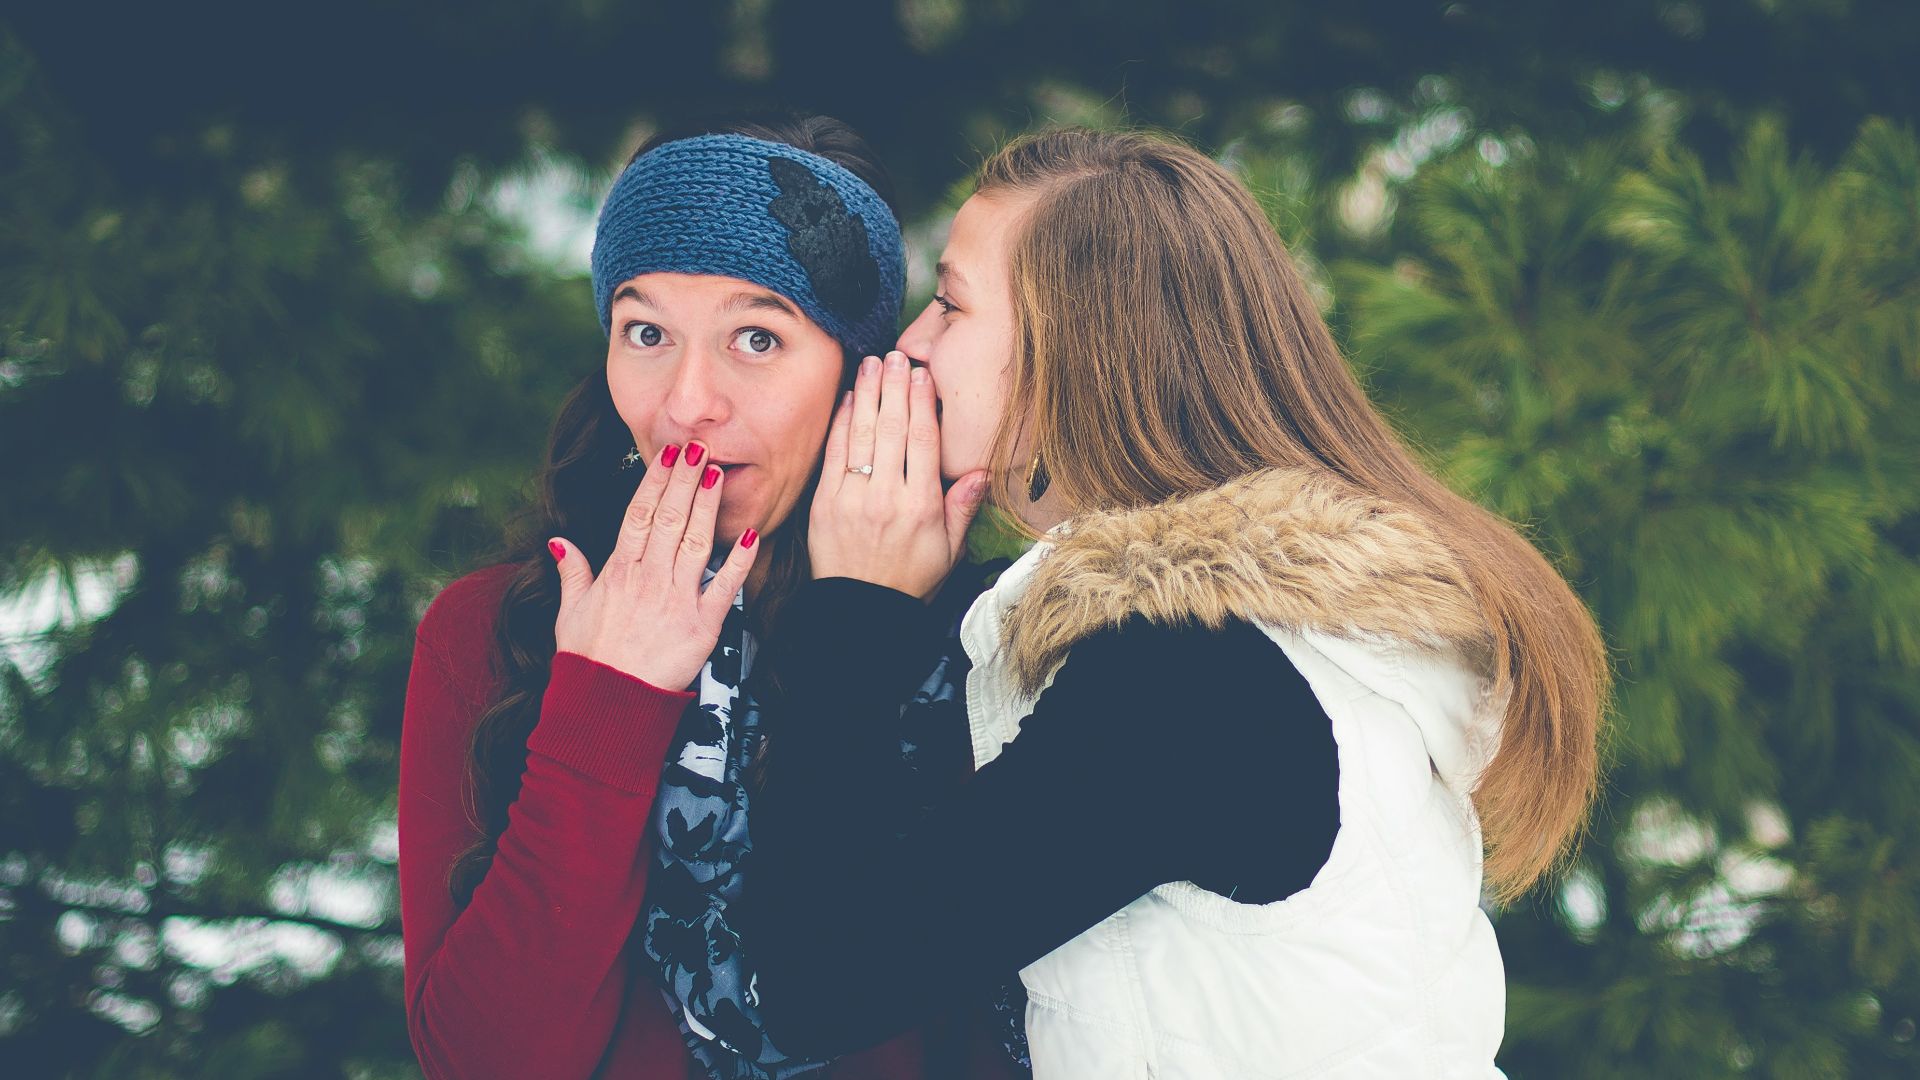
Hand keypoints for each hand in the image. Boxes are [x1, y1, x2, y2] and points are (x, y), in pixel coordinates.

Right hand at [548, 441, 759, 689]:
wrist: (606, 704)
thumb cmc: (588, 660)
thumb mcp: (569, 613)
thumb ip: (571, 573)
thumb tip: (559, 541)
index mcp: (618, 572)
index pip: (639, 515)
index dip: (654, 483)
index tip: (667, 456)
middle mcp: (647, 579)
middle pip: (668, 519)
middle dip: (684, 480)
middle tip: (698, 447)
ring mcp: (676, 600)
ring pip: (694, 542)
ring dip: (707, 506)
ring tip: (718, 473)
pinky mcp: (702, 626)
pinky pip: (724, 588)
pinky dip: (738, 561)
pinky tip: (751, 535)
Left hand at [809, 351, 987, 599]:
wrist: (862, 611)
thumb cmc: (910, 580)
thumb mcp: (949, 550)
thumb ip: (962, 508)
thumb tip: (981, 471)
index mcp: (921, 506)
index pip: (923, 442)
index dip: (923, 403)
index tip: (923, 375)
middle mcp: (887, 497)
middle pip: (892, 429)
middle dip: (895, 387)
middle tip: (897, 355)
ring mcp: (853, 498)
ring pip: (862, 435)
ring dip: (868, 394)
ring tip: (872, 363)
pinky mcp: (825, 503)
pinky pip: (835, 454)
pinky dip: (842, 423)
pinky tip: (849, 398)